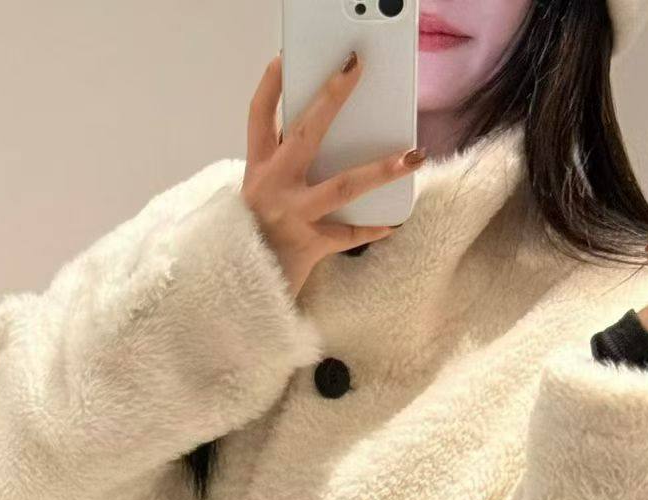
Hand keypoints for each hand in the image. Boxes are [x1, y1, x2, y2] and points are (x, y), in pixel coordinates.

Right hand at [242, 53, 425, 299]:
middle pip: (305, 133)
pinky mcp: (308, 244)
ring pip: (342, 185)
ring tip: (412, 156)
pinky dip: (371, 229)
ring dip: (380, 170)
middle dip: (331, 96)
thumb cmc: (251, 240)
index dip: (271, 86)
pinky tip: (393, 223)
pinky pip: (347, 234)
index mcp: (256, 172)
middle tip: (355, 68)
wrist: (235, 291)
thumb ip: (280, 169)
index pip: (259, 118)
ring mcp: (291, 215)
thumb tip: (317, 140)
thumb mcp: (257, 198)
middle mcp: (271, 188)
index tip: (284, 59)